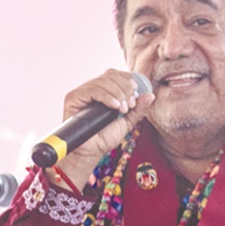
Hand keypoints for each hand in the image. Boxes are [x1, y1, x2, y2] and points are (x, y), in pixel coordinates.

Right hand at [55, 69, 155, 188]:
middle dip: (125, 88)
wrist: (92, 151)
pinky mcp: (73, 98)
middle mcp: (92, 88)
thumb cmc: (106, 136)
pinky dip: (107, 96)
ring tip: (123, 109)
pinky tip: (115, 106)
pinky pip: (92, 90)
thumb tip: (151, 95)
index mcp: (104, 91)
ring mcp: (82, 92)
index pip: (115, 74)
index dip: (127, 79)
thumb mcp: (128, 121)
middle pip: (110, 75)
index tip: (136, 90)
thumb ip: (138, 109)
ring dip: (118, 93)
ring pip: (102, 81)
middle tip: (130, 105)